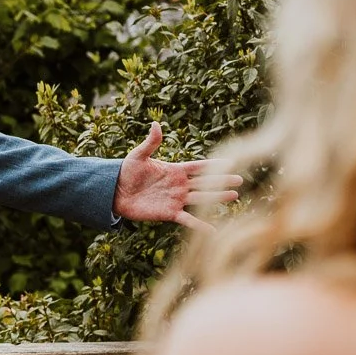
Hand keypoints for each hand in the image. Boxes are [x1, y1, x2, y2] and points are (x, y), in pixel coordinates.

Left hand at [113, 122, 241, 230]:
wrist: (115, 192)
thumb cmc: (126, 171)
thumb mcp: (138, 155)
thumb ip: (150, 142)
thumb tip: (155, 124)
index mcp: (175, 169)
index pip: (199, 166)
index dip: (214, 164)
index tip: (231, 161)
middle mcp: (179, 185)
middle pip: (205, 182)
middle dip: (222, 180)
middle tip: (240, 179)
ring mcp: (176, 199)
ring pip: (201, 198)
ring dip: (217, 197)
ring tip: (234, 196)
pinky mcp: (169, 213)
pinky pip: (188, 219)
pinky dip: (200, 225)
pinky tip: (213, 230)